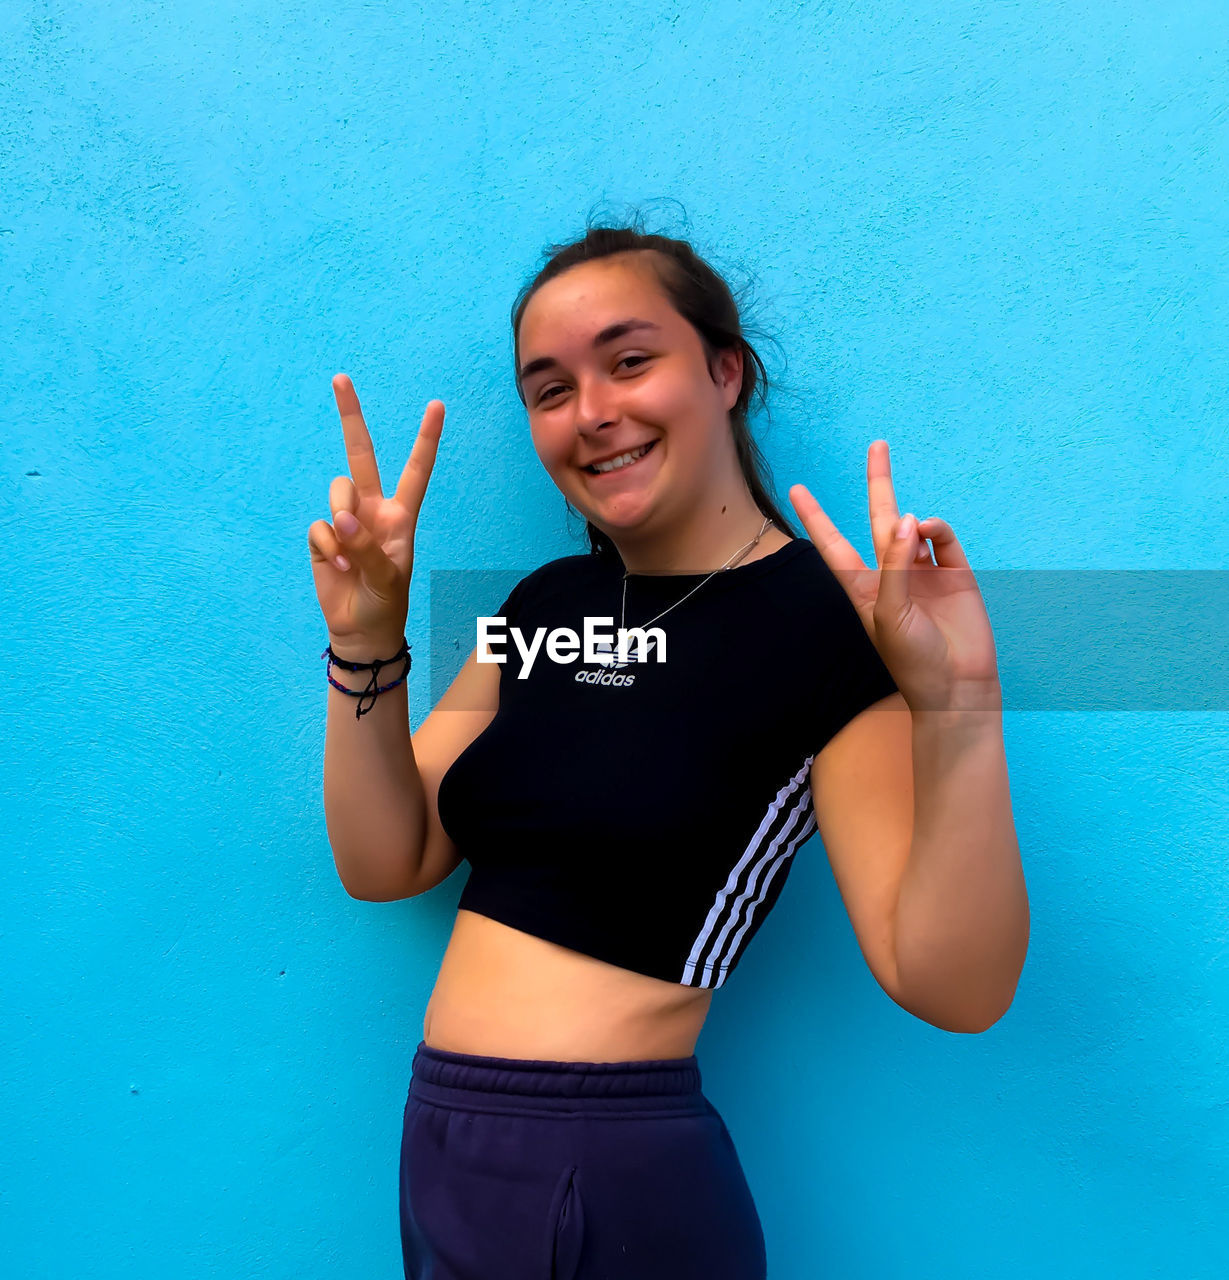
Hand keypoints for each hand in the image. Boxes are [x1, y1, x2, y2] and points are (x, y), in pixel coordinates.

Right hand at [308, 374, 443, 656]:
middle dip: (351, 417)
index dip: (426, 439)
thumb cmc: (385, 603)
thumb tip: (340, 518)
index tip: (437, 405)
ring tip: (350, 556)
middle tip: (341, 378)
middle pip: (361, 455)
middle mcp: (373, 509)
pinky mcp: (324, 536)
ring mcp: (346, 520)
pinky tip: (338, 566)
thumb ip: (366, 545)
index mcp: (401, 515)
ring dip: (341, 520)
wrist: (360, 630)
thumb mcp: (387, 577)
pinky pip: (320, 527)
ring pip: (336, 491)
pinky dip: (328, 547)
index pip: (416, 470)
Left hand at [788, 441, 1000, 713]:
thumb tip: (909, 519)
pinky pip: (944, 539)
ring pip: (914, 527)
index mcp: (862, 588)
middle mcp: (891, 574)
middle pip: (880, 518)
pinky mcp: (956, 574)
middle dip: (879, 483)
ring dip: (912, 521)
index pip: (833, 544)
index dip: (816, 517)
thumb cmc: (913, 659)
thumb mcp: (889, 613)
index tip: (797, 488)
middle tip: (878, 445)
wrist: (959, 687)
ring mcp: (925, 572)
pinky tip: (929, 533)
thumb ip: (894, 565)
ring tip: (913, 534)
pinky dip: (936, 529)